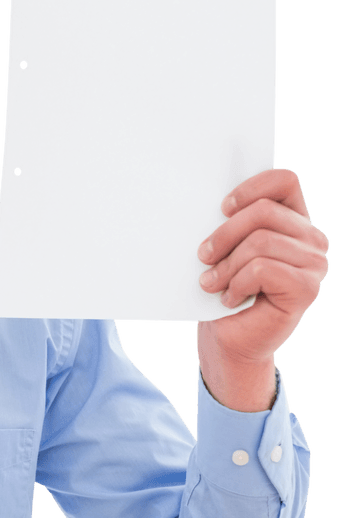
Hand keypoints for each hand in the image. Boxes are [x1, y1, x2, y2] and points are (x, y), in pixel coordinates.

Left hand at [196, 169, 329, 411]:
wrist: (229, 336)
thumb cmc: (223, 287)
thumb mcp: (222, 249)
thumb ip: (227, 222)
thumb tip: (202, 200)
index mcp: (292, 219)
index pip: (284, 181)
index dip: (251, 188)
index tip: (222, 207)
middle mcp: (310, 238)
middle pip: (264, 212)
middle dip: (224, 234)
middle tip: (203, 256)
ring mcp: (314, 263)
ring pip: (261, 242)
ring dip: (227, 265)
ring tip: (212, 282)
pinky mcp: (307, 288)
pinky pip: (263, 269)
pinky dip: (237, 283)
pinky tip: (230, 297)